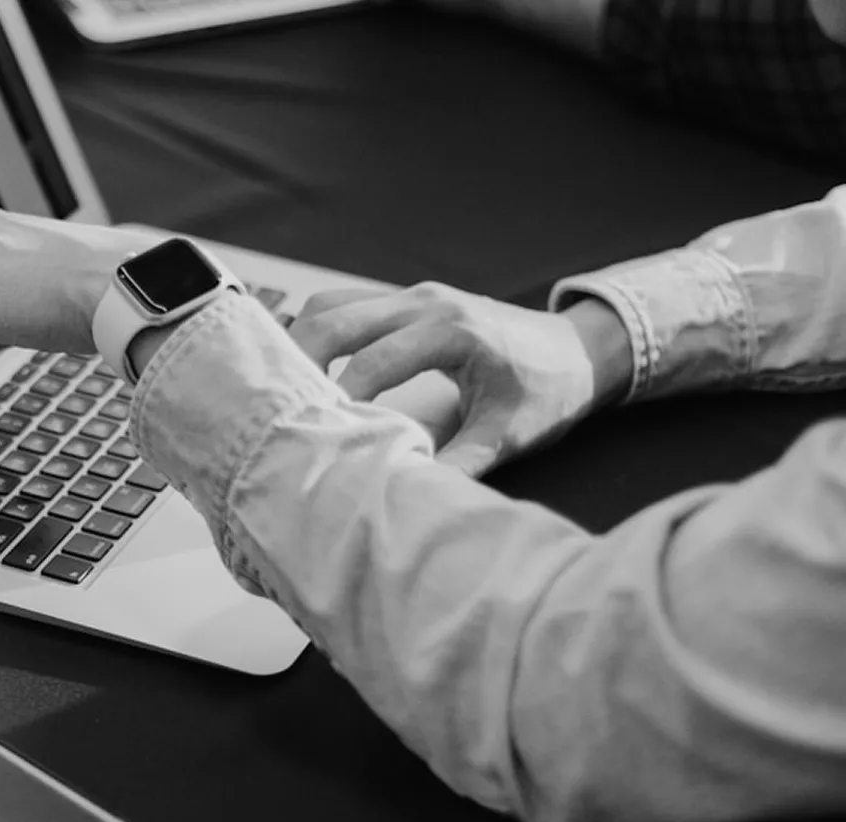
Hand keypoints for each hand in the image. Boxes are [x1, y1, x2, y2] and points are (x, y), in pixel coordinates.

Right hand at [287, 283, 629, 475]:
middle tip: (274, 408)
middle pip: (336, 318)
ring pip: (332, 303)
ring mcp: (413, 294)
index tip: (315, 435)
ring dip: (300, 340)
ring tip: (280, 388)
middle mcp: (426, 301)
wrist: (580, 349)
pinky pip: (345, 303)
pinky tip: (304, 368)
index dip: (339, 400)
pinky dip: (317, 331)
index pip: (373, 362)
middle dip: (298, 360)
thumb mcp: (508, 434)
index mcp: (453, 330)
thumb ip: (459, 463)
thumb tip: (407, 494)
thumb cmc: (548, 390)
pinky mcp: (406, 300)